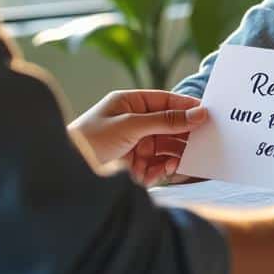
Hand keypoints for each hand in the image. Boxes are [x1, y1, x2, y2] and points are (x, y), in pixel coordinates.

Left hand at [68, 90, 206, 185]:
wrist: (65, 172)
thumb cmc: (90, 138)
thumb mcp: (130, 125)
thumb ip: (166, 120)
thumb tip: (198, 113)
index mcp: (130, 103)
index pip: (166, 101)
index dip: (187, 106)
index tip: (208, 114)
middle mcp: (134, 122)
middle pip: (169, 126)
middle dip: (183, 135)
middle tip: (202, 142)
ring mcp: (135, 145)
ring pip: (166, 148)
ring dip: (174, 155)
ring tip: (179, 161)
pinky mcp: (134, 166)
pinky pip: (157, 166)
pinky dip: (163, 169)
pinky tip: (164, 171)